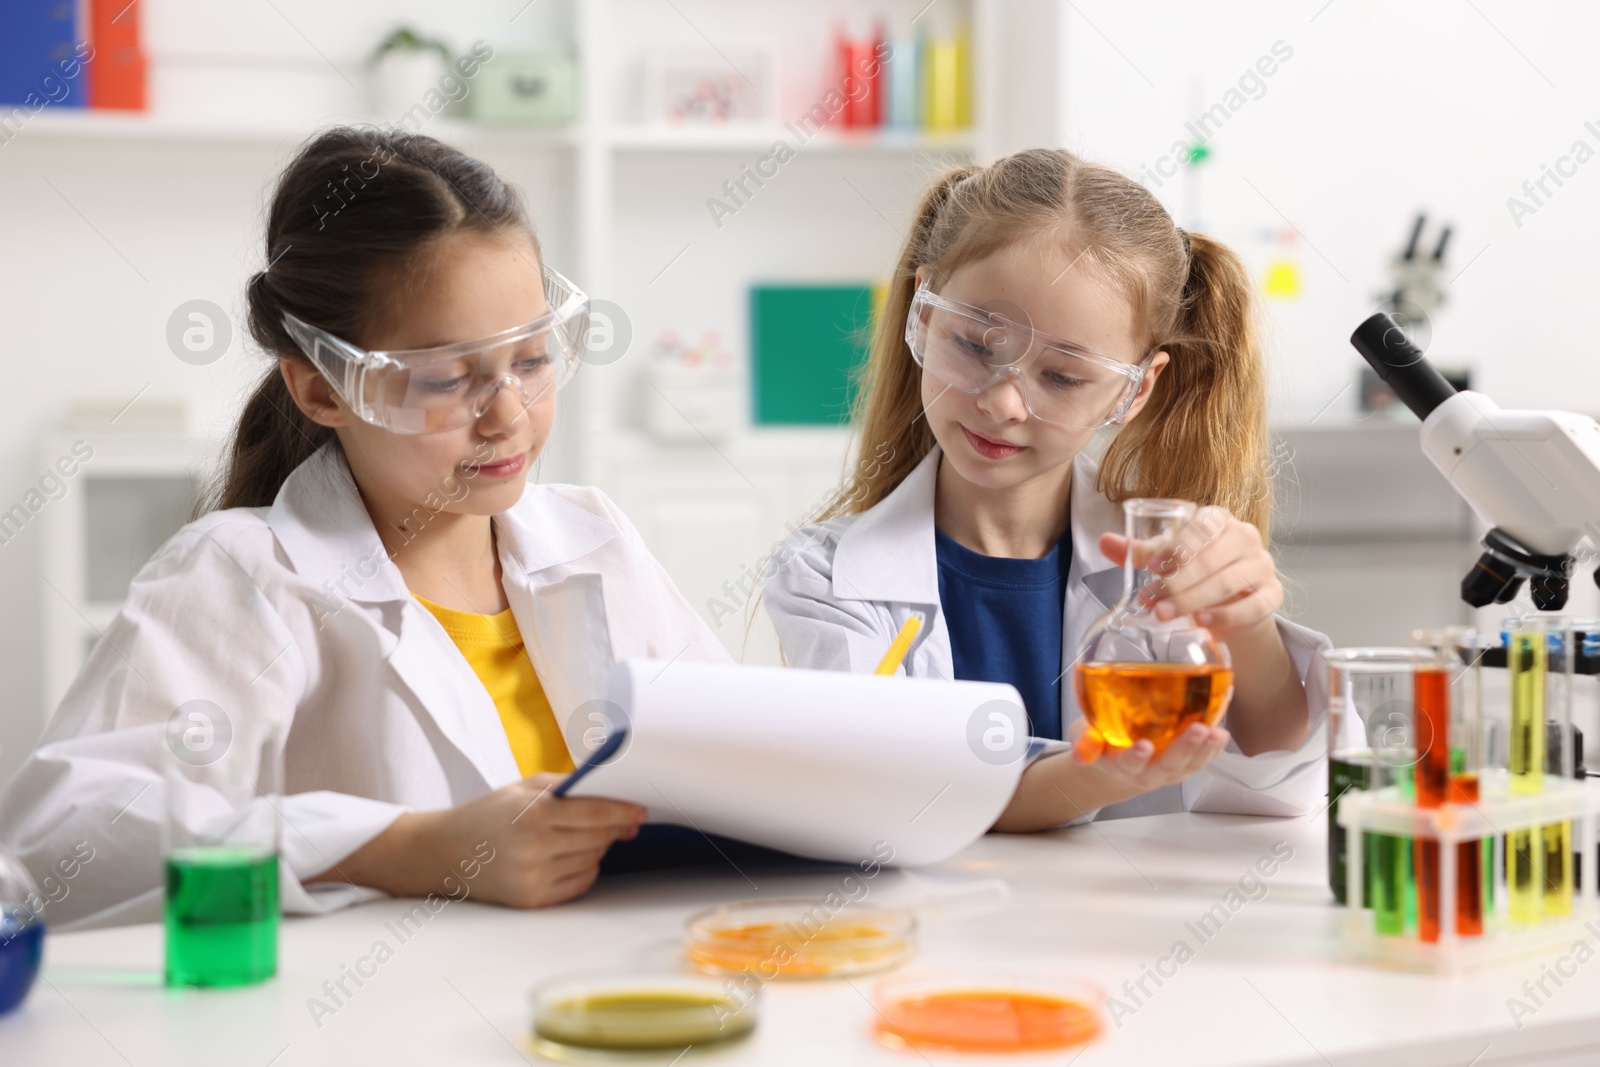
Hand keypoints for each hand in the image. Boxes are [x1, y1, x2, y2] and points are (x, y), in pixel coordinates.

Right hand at [319, 775, 645, 907]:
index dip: (624, 812)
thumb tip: (619, 802)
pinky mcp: (532, 900)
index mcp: (534, 814)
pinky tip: (569, 856)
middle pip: (599, 838)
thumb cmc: (490, 813)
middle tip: (618, 820)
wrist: (446, 852)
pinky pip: (580, 883)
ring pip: (593, 860)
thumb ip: (570, 788)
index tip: (641, 812)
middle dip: (613, 828)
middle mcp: (536, 848)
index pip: (597, 813)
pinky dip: (584, 868)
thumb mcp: (525, 788)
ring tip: (578, 835)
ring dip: (597, 847)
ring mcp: (534, 877)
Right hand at [1067, 715, 1228, 793]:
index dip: (1136, 758)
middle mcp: (1148, 773)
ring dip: (1205, 750)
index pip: (1128, 764)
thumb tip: (1080, 755)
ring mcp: (1169, 771)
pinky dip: (1214, 747)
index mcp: (1120, 765)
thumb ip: (1085, 742)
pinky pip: (1202, 760)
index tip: (1143, 746)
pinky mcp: (1185, 765)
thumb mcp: (1085, 736)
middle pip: (1167, 765)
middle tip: (1197, 730)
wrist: (1116, 759)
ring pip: (1189, 764)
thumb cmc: (1102, 740)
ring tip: (1216, 732)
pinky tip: (1222, 731)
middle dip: (1184, 748)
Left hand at [1099, 504, 1281, 637]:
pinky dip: (1227, 616)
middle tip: (1151, 601)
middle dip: (1179, 582)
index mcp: (1217, 519)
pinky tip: (1204, 623)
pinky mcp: (1272, 594)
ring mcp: (1262, 565)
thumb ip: (1139, 551)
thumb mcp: (1166, 557)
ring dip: (1195, 600)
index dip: (1177, 548)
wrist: (1229, 600)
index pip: (1200, 527)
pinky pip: (1253, 606)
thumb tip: (1104, 542)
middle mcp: (1244, 536)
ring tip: (1167, 614)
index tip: (1152, 568)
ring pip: (1229, 582)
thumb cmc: (1194, 569)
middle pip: (1212, 558)